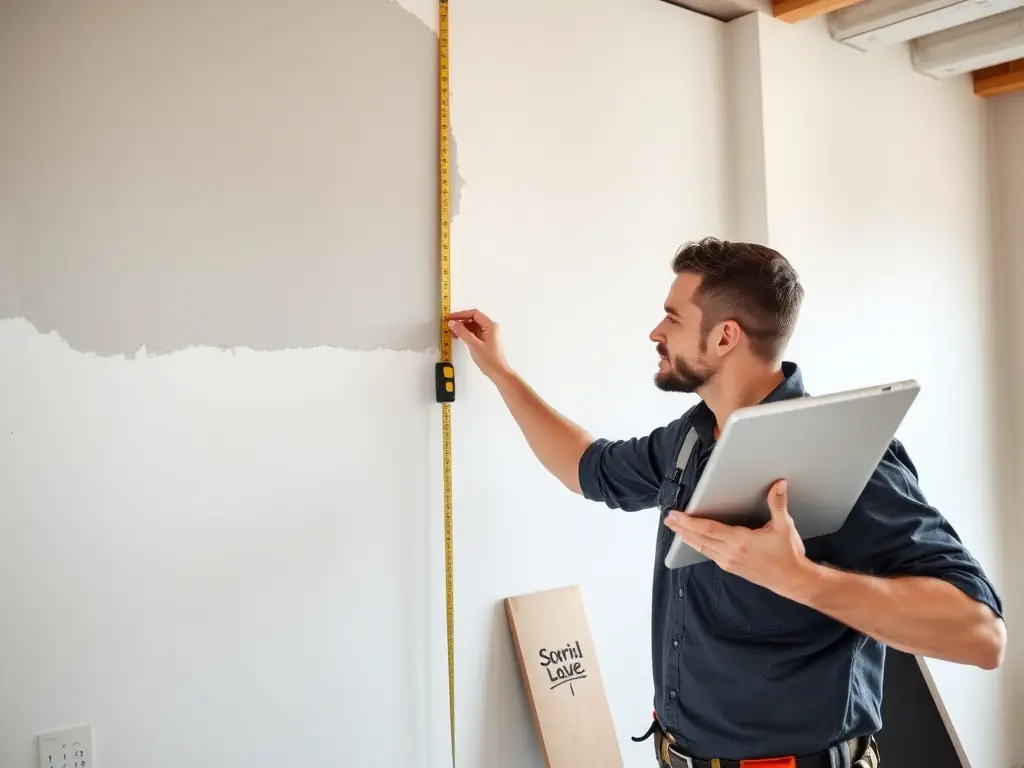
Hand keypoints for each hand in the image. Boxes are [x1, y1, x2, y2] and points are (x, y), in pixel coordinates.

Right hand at [448, 309, 510, 379]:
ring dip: (462, 328)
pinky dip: (466, 334)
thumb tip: (453, 323)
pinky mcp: (485, 340)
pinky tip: (459, 337)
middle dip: (460, 321)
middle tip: (450, 324)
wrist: (498, 372)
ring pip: (472, 326)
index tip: (451, 318)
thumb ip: (462, 332)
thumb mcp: (474, 345)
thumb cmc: (491, 360)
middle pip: (473, 319)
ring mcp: (488, 334)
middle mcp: (490, 328)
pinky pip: (474, 333)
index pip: (474, 314)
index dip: (461, 315)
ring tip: (453, 332)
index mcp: (490, 325)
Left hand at [663, 480, 815, 599]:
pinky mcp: (730, 567)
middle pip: (699, 539)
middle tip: (668, 518)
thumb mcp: (784, 527)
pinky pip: (708, 554)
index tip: (675, 515)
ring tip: (674, 527)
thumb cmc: (788, 555)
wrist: (792, 580)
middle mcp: (730, 553)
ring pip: (701, 548)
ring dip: (686, 537)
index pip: (708, 529)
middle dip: (681, 528)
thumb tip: (779, 484)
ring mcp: (728, 562)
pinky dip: (697, 545)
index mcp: (740, 541)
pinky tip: (692, 541)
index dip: (689, 522)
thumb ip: (778, 504)